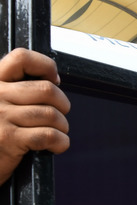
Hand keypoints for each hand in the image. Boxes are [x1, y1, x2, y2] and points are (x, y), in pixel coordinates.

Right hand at [0, 48, 70, 185]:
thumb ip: (17, 90)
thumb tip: (53, 80)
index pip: (21, 58)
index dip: (46, 66)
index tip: (54, 80)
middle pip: (47, 90)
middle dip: (63, 105)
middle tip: (59, 115)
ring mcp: (0, 116)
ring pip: (51, 114)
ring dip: (62, 127)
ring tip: (55, 133)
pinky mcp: (8, 139)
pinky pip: (49, 135)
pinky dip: (60, 142)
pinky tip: (54, 146)